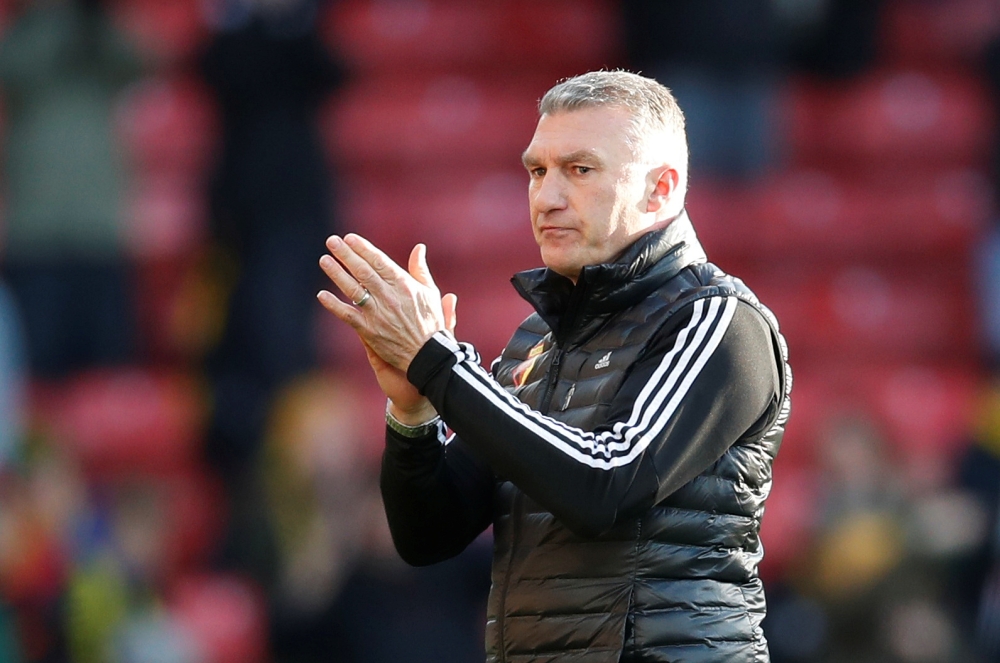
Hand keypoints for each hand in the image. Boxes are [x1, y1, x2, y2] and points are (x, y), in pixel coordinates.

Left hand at [318, 235, 457, 422]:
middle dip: (346, 255)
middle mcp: (390, 297)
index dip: (363, 248)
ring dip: (337, 274)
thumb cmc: (431, 323)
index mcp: (405, 285)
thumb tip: (419, 247)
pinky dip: (334, 305)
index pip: (379, 261)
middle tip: (331, 241)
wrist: (428, 356)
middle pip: (363, 271)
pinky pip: (348, 315)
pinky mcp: (370, 331)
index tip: (349, 238)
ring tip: (324, 260)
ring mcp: (378, 314)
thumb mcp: (430, 293)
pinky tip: (321, 295)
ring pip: (353, 290)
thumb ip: (420, 269)